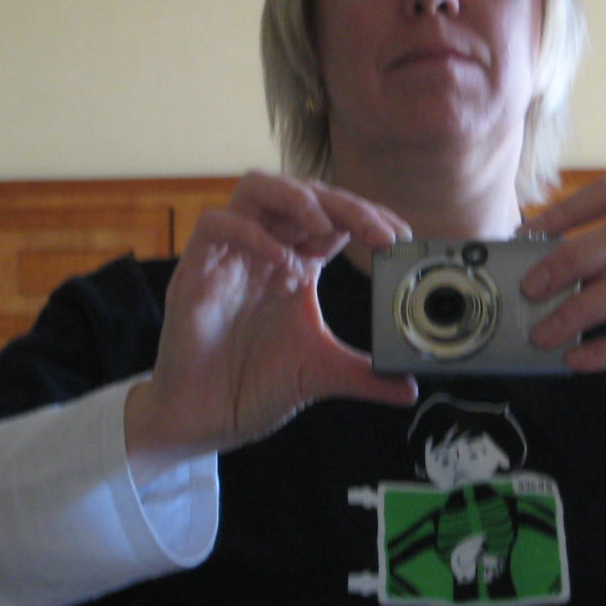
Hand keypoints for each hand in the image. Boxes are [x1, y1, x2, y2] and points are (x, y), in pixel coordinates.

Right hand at [126, 172, 418, 476]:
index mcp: (294, 263)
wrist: (203, 418)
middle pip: (302, 193)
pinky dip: (251, 233)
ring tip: (325, 225)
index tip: (400, 236)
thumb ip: (366, 377)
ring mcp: (229, 255)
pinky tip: (282, 263)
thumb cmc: (252, 385)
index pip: (332, 216)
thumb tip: (410, 387)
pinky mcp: (196, 270)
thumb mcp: (322, 373)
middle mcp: (263, 250)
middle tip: (378, 232)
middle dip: (344, 204)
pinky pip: (216, 225)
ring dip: (295, 198)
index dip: (366, 215)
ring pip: (255, 188)